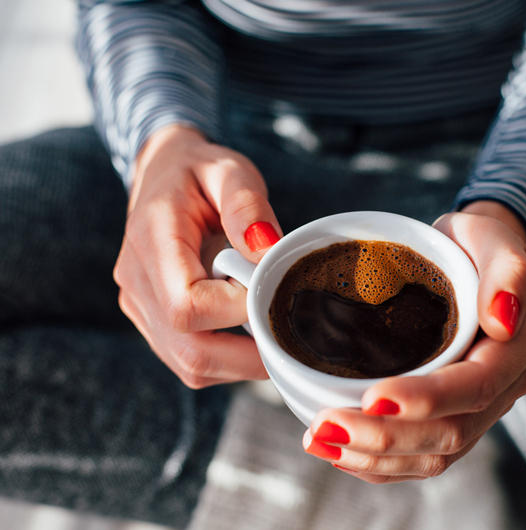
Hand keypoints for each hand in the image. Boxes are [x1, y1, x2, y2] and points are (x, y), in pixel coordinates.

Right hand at [114, 125, 281, 387]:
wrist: (162, 173)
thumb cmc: (199, 172)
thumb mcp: (228, 170)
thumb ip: (246, 203)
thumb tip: (265, 250)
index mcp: (151, 240)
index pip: (187, 305)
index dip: (237, 310)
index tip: (270, 286)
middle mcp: (136, 281)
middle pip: (190, 351)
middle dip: (249, 355)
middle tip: (291, 333)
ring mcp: (140, 306)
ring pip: (190, 365)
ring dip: (241, 362)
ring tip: (273, 328)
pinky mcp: (151, 321)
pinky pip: (189, 361)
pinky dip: (228, 359)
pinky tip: (252, 332)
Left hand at [301, 201, 525, 482]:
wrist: (474, 259)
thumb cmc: (478, 245)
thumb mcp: (494, 239)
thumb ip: (509, 272)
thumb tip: (502, 319)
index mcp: (519, 348)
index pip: (476, 388)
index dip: (425, 400)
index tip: (371, 397)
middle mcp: (506, 388)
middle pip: (451, 433)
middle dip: (386, 437)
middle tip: (325, 426)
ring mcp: (481, 409)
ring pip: (434, 455)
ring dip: (375, 457)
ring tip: (320, 440)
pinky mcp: (455, 417)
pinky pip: (421, 456)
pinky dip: (379, 462)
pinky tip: (339, 451)